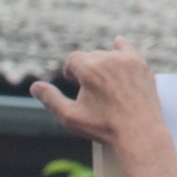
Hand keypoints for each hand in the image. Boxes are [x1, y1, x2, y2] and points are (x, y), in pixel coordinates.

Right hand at [30, 37, 165, 149]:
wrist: (140, 132)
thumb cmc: (103, 127)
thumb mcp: (71, 117)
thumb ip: (51, 99)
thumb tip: (35, 87)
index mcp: (89, 69)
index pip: (73, 60)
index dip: (70, 72)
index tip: (73, 83)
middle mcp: (109, 59)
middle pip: (90, 56)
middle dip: (86, 69)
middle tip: (89, 89)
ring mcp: (128, 61)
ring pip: (108, 54)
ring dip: (102, 64)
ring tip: (104, 82)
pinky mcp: (142, 66)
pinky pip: (128, 49)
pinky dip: (121, 48)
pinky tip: (117, 43)